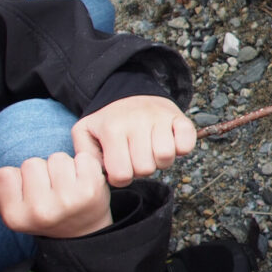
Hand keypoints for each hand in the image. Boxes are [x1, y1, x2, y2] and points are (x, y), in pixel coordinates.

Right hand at [0, 153, 112, 238]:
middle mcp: (41, 211)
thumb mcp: (15, 206)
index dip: (16, 176)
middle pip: (31, 163)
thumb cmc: (44, 213)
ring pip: (56, 158)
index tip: (27, 189)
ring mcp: (67, 200)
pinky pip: (81, 158)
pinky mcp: (91, 189)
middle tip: (49, 186)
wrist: (82, 230)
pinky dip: (82, 163)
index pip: (4, 175)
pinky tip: (82, 178)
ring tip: (65, 182)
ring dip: (61, 165)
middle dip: (40, 170)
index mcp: (16, 217)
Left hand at [72, 95, 195, 187]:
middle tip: (136, 159)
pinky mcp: (180, 117)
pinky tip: (169, 144)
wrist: (129, 93)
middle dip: (140, 170)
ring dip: (160, 161)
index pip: (121, 174)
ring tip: (151, 152)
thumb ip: (84, 156)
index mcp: (112, 129)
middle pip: (145, 169)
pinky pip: (186, 144)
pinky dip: (181, 149)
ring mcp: (160, 118)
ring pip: (166, 158)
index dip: (121, 178)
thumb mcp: (84, 133)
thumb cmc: (109, 121)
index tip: (120, 167)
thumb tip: (98, 173)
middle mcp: (137, 121)